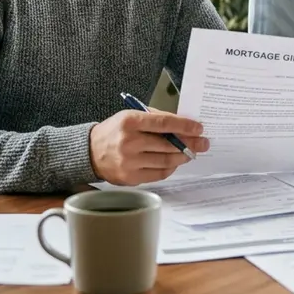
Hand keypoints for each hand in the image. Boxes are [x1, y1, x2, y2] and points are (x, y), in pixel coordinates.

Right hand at [89, 110, 208, 184]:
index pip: (164, 123)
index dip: (185, 126)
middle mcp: (129, 142)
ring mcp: (129, 162)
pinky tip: (175, 163)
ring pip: (165, 161)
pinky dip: (170, 168)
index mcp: (130, 121)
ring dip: (182, 157)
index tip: (199, 128)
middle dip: (190, 144)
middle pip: (168, 145)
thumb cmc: (115, 131)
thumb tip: (182, 125)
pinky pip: (158, 174)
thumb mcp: (131, 116)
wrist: (91, 152)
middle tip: (203, 143)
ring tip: (190, 153)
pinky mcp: (130, 177)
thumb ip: (155, 119)